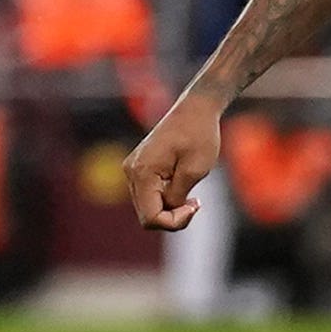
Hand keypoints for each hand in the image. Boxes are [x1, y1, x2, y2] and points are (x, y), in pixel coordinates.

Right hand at [125, 94, 224, 231]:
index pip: (150, 217)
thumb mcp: (195, 170)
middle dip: (173, 216)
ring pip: (148, 207)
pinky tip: (183, 186)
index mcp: (141, 173)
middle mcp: (131, 172)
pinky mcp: (140, 168)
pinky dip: (167, 198)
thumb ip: (177, 196)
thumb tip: (167, 210)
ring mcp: (133, 170)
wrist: (195, 109)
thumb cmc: (199, 136)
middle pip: (147, 215)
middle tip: (195, 202)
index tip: (195, 204)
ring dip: (170, 207)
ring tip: (192, 194)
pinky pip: (150, 195)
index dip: (174, 221)